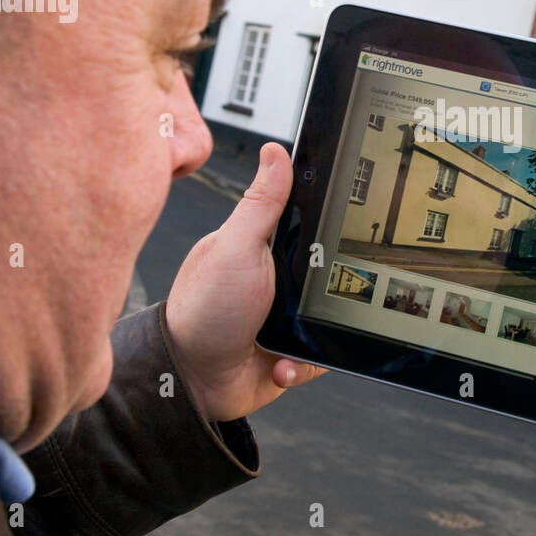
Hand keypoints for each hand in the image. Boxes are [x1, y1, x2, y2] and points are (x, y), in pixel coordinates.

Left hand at [165, 142, 324, 420]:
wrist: (192, 382)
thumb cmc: (203, 311)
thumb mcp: (237, 247)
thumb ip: (260, 203)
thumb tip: (275, 152)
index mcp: (262, 244)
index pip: (308, 221)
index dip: (329, 223)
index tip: (343, 230)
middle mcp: (276, 278)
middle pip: (329, 270)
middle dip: (332, 288)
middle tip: (312, 297)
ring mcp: (284, 315)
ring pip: (330, 314)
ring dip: (318, 331)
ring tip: (291, 337)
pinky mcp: (291, 349)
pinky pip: (320, 353)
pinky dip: (304, 361)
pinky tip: (281, 361)